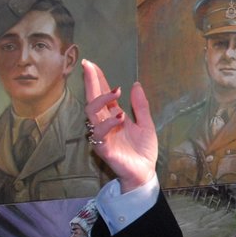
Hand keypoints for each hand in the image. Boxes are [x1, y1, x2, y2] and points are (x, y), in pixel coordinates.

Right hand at [83, 59, 157, 192]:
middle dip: (90, 83)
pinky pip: (100, 134)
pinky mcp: (104, 149)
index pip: (102, 95)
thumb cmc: (143, 150)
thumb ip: (141, 106)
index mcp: (113, 116)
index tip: (91, 64)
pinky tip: (120, 116)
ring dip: (102, 101)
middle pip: (92, 100)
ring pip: (92, 115)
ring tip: (116, 92)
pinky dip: (109, 124)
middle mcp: (105, 124)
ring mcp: (102, 136)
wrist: (145, 172)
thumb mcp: (146, 124)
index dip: (97, 79)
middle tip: (89, 67)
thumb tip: (136, 84)